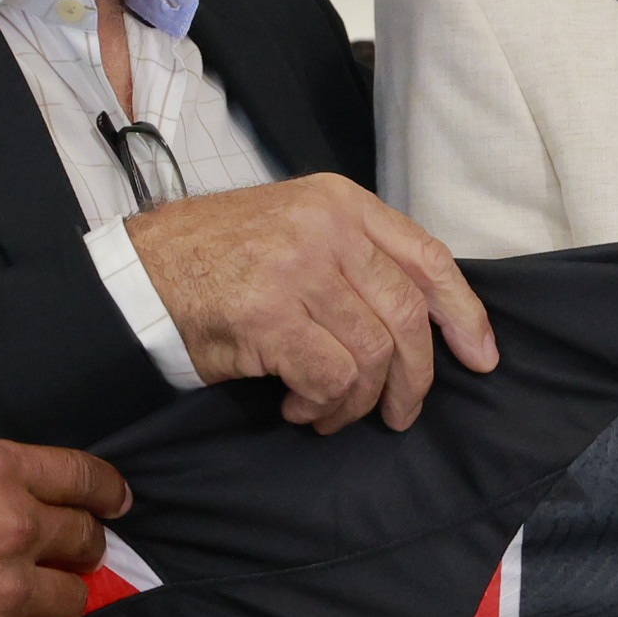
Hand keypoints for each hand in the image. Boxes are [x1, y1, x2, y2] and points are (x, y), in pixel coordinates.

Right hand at [0, 438, 130, 616]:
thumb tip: (6, 495)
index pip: (80, 476)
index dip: (108, 491)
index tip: (117, 502)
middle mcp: (14, 527)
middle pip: (85, 539)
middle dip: (83, 546)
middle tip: (70, 555)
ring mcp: (8, 590)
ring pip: (75, 597)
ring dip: (58, 596)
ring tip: (30, 597)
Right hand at [123, 176, 498, 434]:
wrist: (136, 274)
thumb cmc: (214, 260)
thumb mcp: (294, 230)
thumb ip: (356, 259)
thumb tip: (420, 324)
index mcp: (340, 202)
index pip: (428, 258)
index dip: (463, 313)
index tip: (482, 356)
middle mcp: (326, 228)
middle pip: (406, 316)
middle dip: (413, 379)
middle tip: (398, 414)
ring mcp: (297, 268)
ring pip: (372, 356)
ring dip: (356, 402)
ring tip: (325, 410)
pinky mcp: (269, 314)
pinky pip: (330, 379)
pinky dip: (322, 406)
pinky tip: (296, 407)